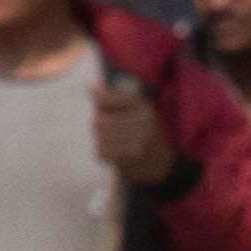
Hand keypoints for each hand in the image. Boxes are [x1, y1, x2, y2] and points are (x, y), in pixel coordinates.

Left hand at [91, 68, 183, 183]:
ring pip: (99, 136)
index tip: (102, 106)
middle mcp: (143, 121)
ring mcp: (138, 139)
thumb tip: (90, 87)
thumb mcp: (135, 112)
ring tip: (114, 142)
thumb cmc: (142, 133)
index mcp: (144, 107)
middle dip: (99, 125)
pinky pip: (101, 151)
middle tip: (110, 131)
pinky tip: (114, 152)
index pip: (108, 99)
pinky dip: (103, 152)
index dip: (99, 103)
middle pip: (99, 120)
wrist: (160, 164)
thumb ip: (112, 99)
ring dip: (101, 140)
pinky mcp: (130, 156)